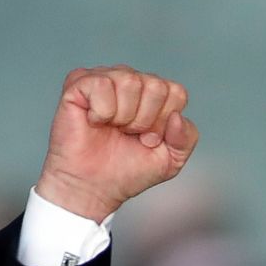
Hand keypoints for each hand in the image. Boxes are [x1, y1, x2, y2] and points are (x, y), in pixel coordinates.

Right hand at [35, 66, 198, 221]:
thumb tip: (177, 116)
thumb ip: (187, 138)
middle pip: (156, 86)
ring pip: (130, 82)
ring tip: (112, 129)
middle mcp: (131, 80)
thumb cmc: (128, 171)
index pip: (176, 92)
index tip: (148, 140)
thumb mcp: (171, 160)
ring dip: (124, 117)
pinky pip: (102, 85)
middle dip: (145, 121)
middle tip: (129, 135)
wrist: (93, 187)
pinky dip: (102, 111)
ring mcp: (105, 78)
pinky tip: (94, 121)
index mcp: (155, 94)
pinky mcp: (79, 82)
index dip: (164, 123)